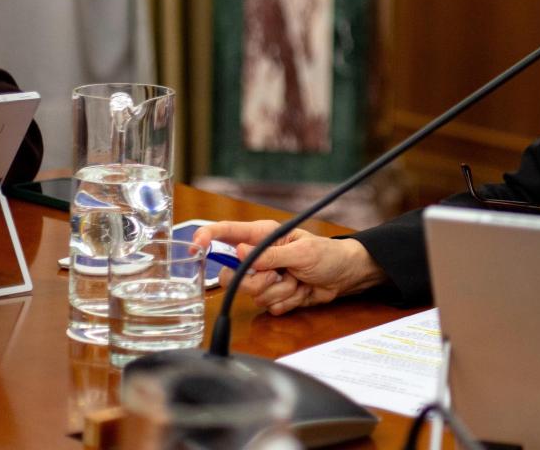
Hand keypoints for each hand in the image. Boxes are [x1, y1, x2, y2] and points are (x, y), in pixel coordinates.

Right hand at [191, 220, 383, 315]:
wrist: (345, 277)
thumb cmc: (327, 255)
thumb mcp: (301, 252)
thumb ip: (270, 255)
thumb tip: (240, 252)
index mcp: (263, 237)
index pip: (227, 233)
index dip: (207, 238)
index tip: (195, 246)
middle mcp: (259, 257)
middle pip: (233, 275)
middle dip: (257, 281)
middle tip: (278, 275)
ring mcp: (265, 278)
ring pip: (252, 294)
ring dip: (279, 291)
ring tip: (297, 280)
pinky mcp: (274, 295)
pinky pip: (268, 306)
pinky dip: (287, 301)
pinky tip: (300, 291)